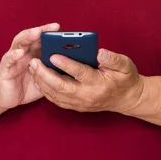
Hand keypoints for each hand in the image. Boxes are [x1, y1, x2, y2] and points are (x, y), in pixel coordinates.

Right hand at [0, 22, 60, 109]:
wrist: (6, 99)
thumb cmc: (26, 86)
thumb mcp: (44, 79)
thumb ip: (54, 72)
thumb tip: (72, 69)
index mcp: (34, 53)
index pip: (41, 39)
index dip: (49, 32)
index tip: (60, 28)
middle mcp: (23, 52)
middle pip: (31, 37)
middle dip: (42, 30)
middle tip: (53, 27)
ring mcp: (13, 59)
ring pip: (19, 43)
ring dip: (28, 37)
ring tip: (37, 32)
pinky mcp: (5, 69)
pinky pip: (9, 60)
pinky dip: (14, 55)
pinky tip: (20, 53)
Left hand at [29, 48, 144, 113]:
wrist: (127, 99)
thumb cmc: (125, 79)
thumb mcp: (126, 65)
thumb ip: (113, 59)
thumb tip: (100, 53)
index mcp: (99, 84)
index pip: (80, 73)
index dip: (66, 64)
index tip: (53, 55)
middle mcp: (87, 96)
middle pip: (61, 87)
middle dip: (45, 74)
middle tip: (34, 61)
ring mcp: (80, 103)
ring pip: (56, 95)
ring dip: (42, 82)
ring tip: (33, 67)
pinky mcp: (76, 106)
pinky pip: (56, 100)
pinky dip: (46, 90)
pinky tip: (39, 78)